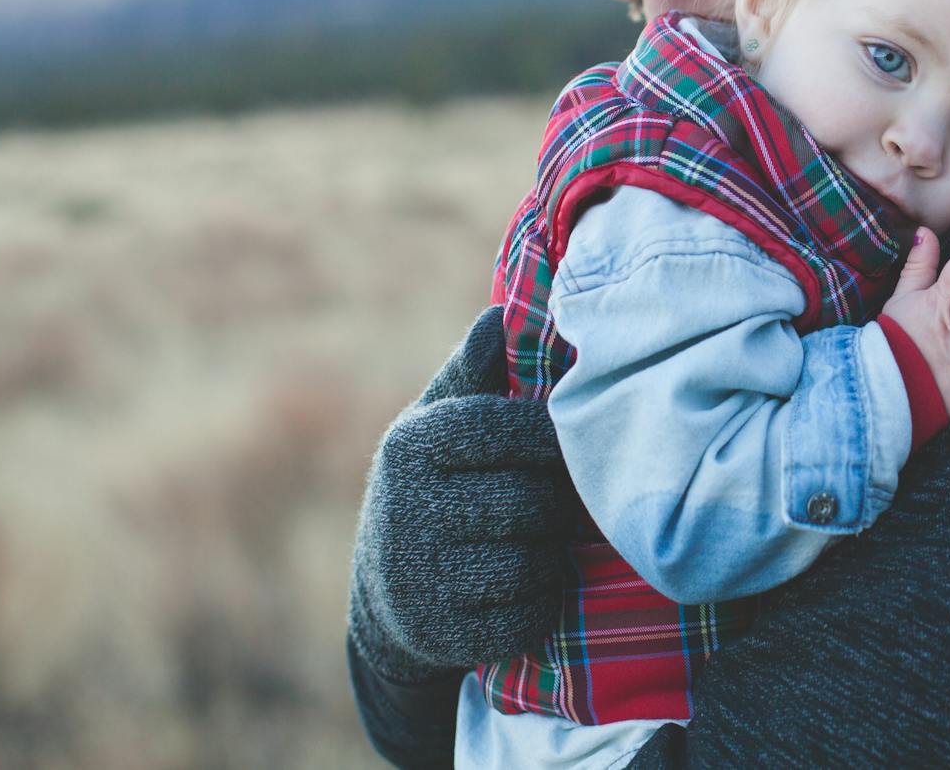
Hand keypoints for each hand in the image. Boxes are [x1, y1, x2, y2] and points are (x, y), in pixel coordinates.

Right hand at [347, 305, 572, 681]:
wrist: (389, 591)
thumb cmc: (439, 482)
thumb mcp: (442, 420)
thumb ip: (477, 371)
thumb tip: (500, 316)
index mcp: (413, 444)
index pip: (511, 428)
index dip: (552, 438)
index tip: (561, 445)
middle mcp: (407, 508)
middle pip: (533, 501)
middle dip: (555, 504)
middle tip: (552, 502)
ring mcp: (419, 578)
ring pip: (535, 562)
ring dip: (551, 555)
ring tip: (537, 542)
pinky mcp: (440, 634)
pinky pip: (528, 615)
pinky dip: (540, 604)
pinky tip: (523, 586)